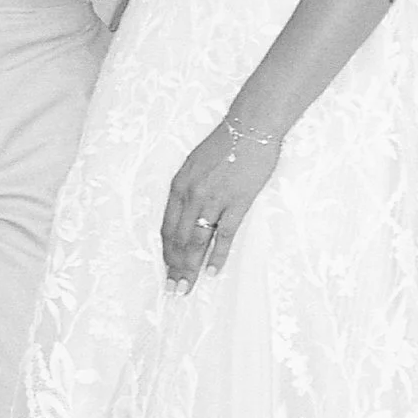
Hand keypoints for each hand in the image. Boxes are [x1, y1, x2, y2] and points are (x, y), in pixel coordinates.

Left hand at [160, 117, 279, 287]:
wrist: (250, 127)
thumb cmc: (225, 144)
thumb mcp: (195, 165)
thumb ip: (188, 191)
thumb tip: (186, 219)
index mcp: (179, 186)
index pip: (167, 228)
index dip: (166, 253)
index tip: (166, 271)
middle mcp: (192, 195)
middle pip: (179, 240)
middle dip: (175, 268)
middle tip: (174, 290)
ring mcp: (214, 199)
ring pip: (197, 241)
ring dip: (190, 267)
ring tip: (187, 287)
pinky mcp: (237, 202)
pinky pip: (224, 235)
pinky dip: (217, 256)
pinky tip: (212, 272)